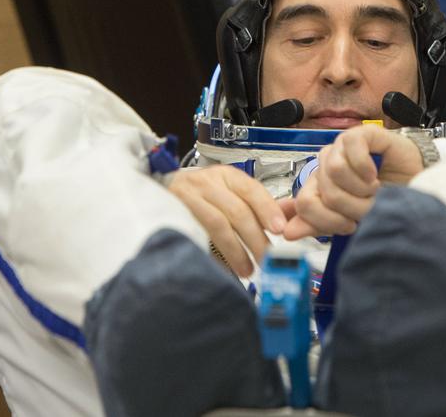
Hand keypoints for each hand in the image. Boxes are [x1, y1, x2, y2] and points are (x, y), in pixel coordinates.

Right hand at [168, 166, 286, 277]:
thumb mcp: (228, 191)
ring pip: (217, 225)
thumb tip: (284, 223)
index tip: (279, 229)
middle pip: (237, 210)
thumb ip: (254, 205)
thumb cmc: (201, 194)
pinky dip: (213, 254)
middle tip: (268, 258)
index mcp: (226, 176)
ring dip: (236, 251)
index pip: (250, 189)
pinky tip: (223, 267)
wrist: (161, 189)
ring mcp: (187, 198)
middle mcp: (206, 183)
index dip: (266, 209)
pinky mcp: (173, 215)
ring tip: (248, 269)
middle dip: (255, 238)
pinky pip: (197, 236)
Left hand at [283, 125, 424, 239]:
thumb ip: (318, 224)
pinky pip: (350, 148)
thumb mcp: (352, 220)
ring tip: (374, 188)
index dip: (328, 220)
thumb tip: (287, 233)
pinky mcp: (359, 134)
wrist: (415, 182)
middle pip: (324, 191)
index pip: (305, 204)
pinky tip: (374, 173)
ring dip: (361, 187)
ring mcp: (340, 148)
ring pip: (334, 170)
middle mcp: (325, 166)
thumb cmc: (384, 200)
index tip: (350, 225)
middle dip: (352, 206)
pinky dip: (365, 166)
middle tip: (369, 205)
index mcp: (318, 186)